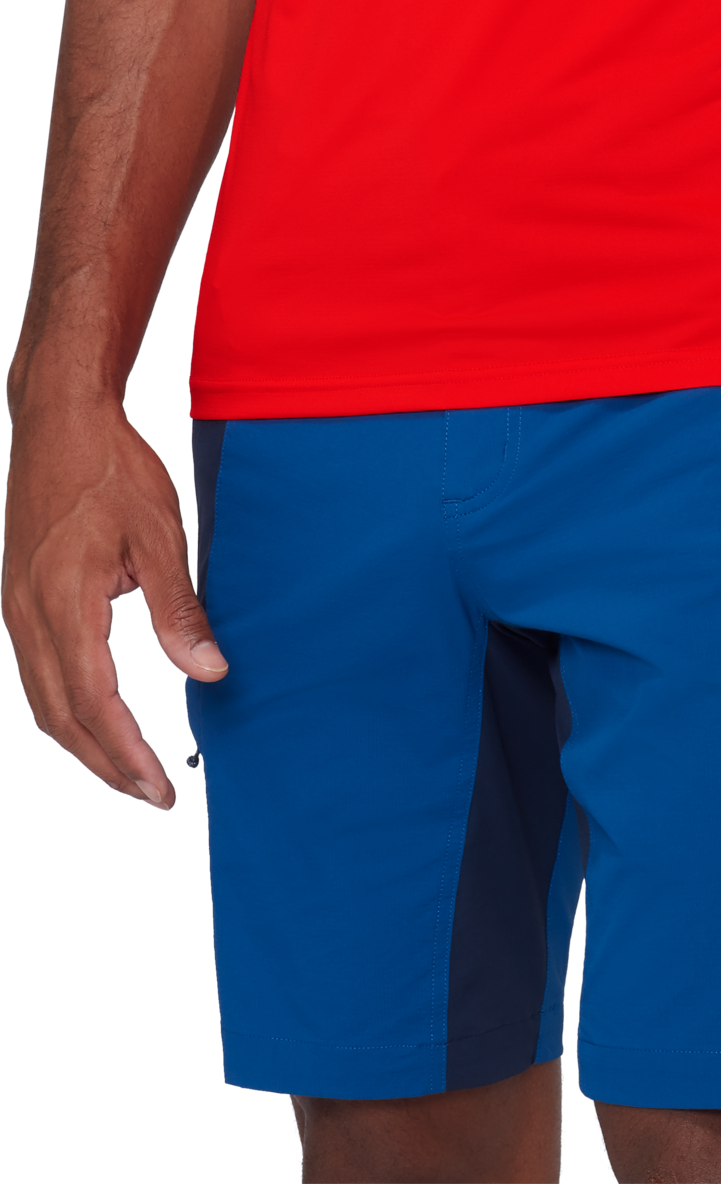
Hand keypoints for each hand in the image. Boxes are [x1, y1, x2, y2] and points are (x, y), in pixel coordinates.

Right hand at [1, 377, 226, 808]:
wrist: (56, 419)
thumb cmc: (113, 468)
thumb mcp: (160, 534)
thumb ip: (178, 611)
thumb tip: (209, 674)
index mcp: (66, 605)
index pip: (95, 706)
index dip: (127, 756)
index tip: (161, 789)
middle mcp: (29, 616)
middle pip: (61, 719)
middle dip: (106, 766)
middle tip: (151, 794)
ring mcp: (16, 608)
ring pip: (42, 702)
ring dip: (83, 745)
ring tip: (127, 769)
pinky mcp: (16, 597)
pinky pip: (35, 675)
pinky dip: (65, 711)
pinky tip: (95, 717)